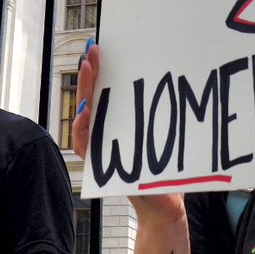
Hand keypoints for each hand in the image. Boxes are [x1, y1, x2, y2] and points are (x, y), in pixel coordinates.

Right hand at [72, 42, 185, 226]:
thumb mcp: (167, 138)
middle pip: (92, 100)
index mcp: (121, 124)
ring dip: (84, 94)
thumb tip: (172, 79)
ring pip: (85, 119)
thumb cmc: (167, 171)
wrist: (165, 206)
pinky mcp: (101, 167)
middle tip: (92, 51)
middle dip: (90, 74)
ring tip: (88, 72)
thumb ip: (164, 116)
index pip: (107, 93)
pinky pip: (85, 147)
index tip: (101, 47)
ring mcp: (102, 150)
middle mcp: (107, 134)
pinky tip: (85, 113)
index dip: (101, 70)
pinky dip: (82, 131)